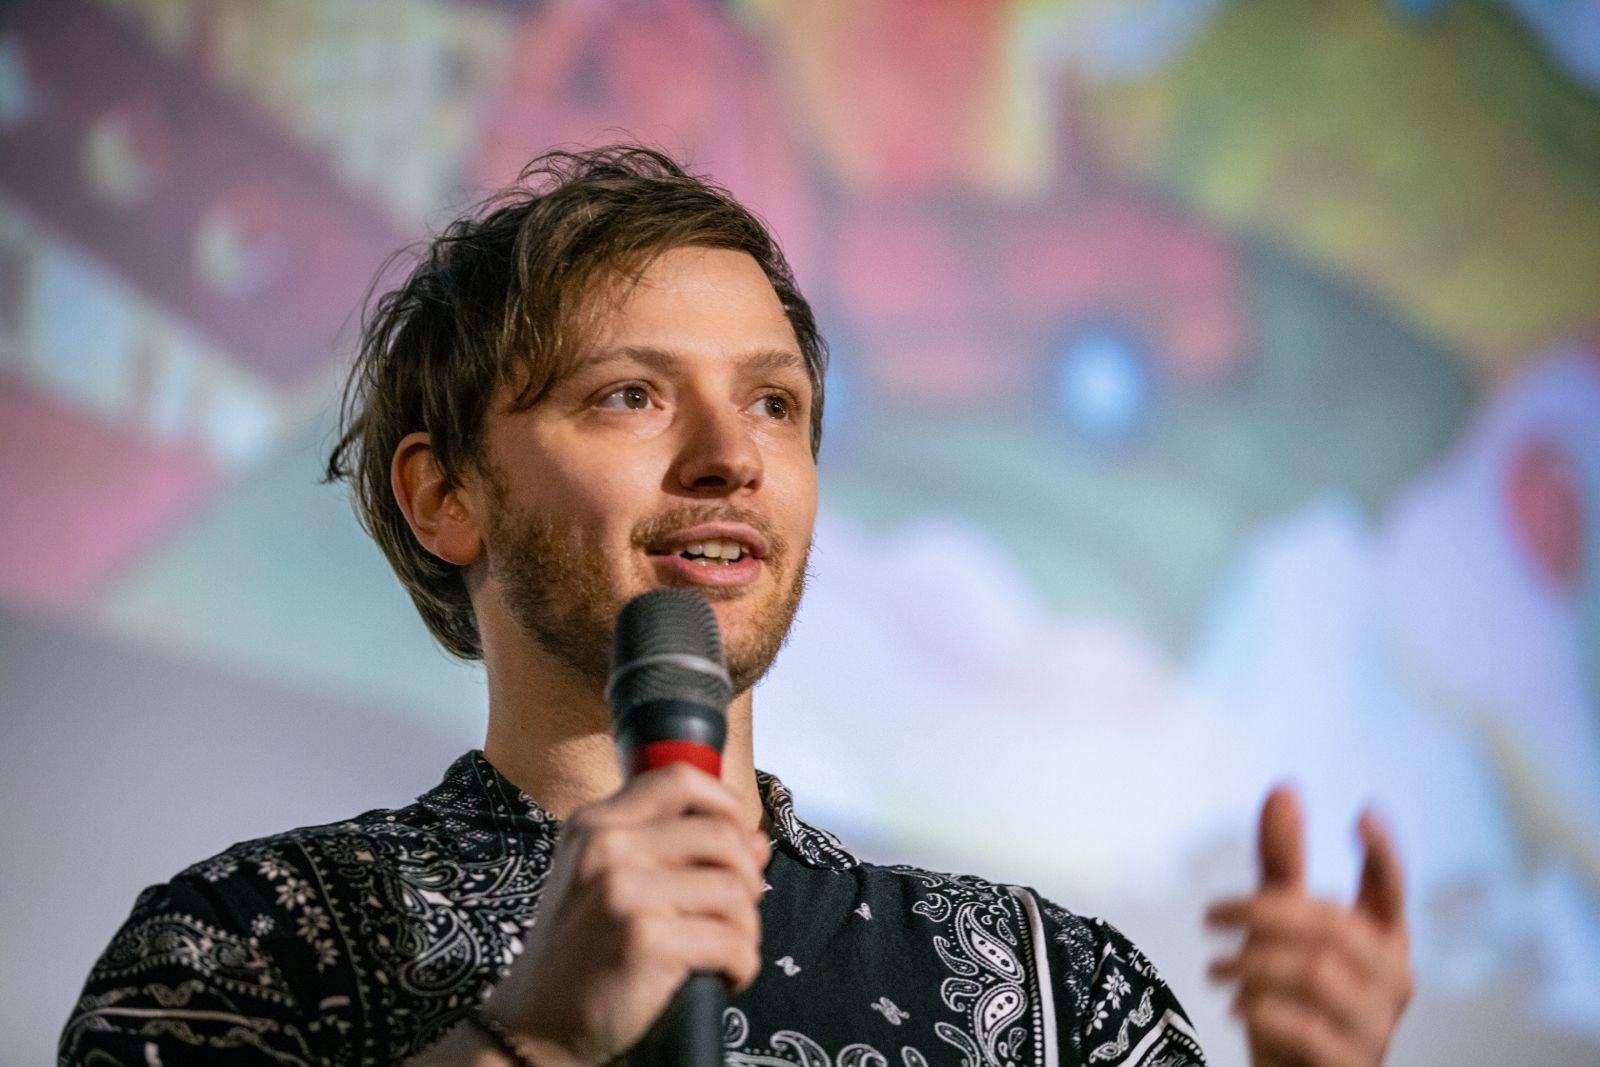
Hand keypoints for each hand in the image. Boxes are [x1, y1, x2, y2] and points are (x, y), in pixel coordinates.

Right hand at [480, 764, 769, 1066]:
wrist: (537, 1021)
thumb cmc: (581, 948)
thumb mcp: (606, 878)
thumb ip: (672, 848)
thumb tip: (756, 841)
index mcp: (596, 823)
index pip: (680, 779)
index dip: (726, 804)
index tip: (738, 838)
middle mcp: (607, 848)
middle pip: (722, 835)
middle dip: (748, 876)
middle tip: (736, 909)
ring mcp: (625, 892)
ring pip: (735, 890)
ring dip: (747, 927)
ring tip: (728, 948)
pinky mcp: (646, 941)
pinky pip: (733, 942)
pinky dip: (743, 965)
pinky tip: (725, 976)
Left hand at [1205, 787, 1413, 1066]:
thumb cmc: (1294, 995)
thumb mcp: (1283, 926)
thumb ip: (1284, 863)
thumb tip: (1284, 790)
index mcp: (1381, 936)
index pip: (1391, 889)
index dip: (1382, 853)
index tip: (1362, 814)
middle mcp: (1392, 977)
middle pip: (1332, 927)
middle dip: (1261, 913)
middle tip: (1211, 915)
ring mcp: (1376, 1024)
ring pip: (1316, 974)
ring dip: (1252, 964)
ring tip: (1217, 968)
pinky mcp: (1351, 1062)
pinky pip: (1308, 1027)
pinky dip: (1262, 1009)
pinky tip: (1236, 1005)